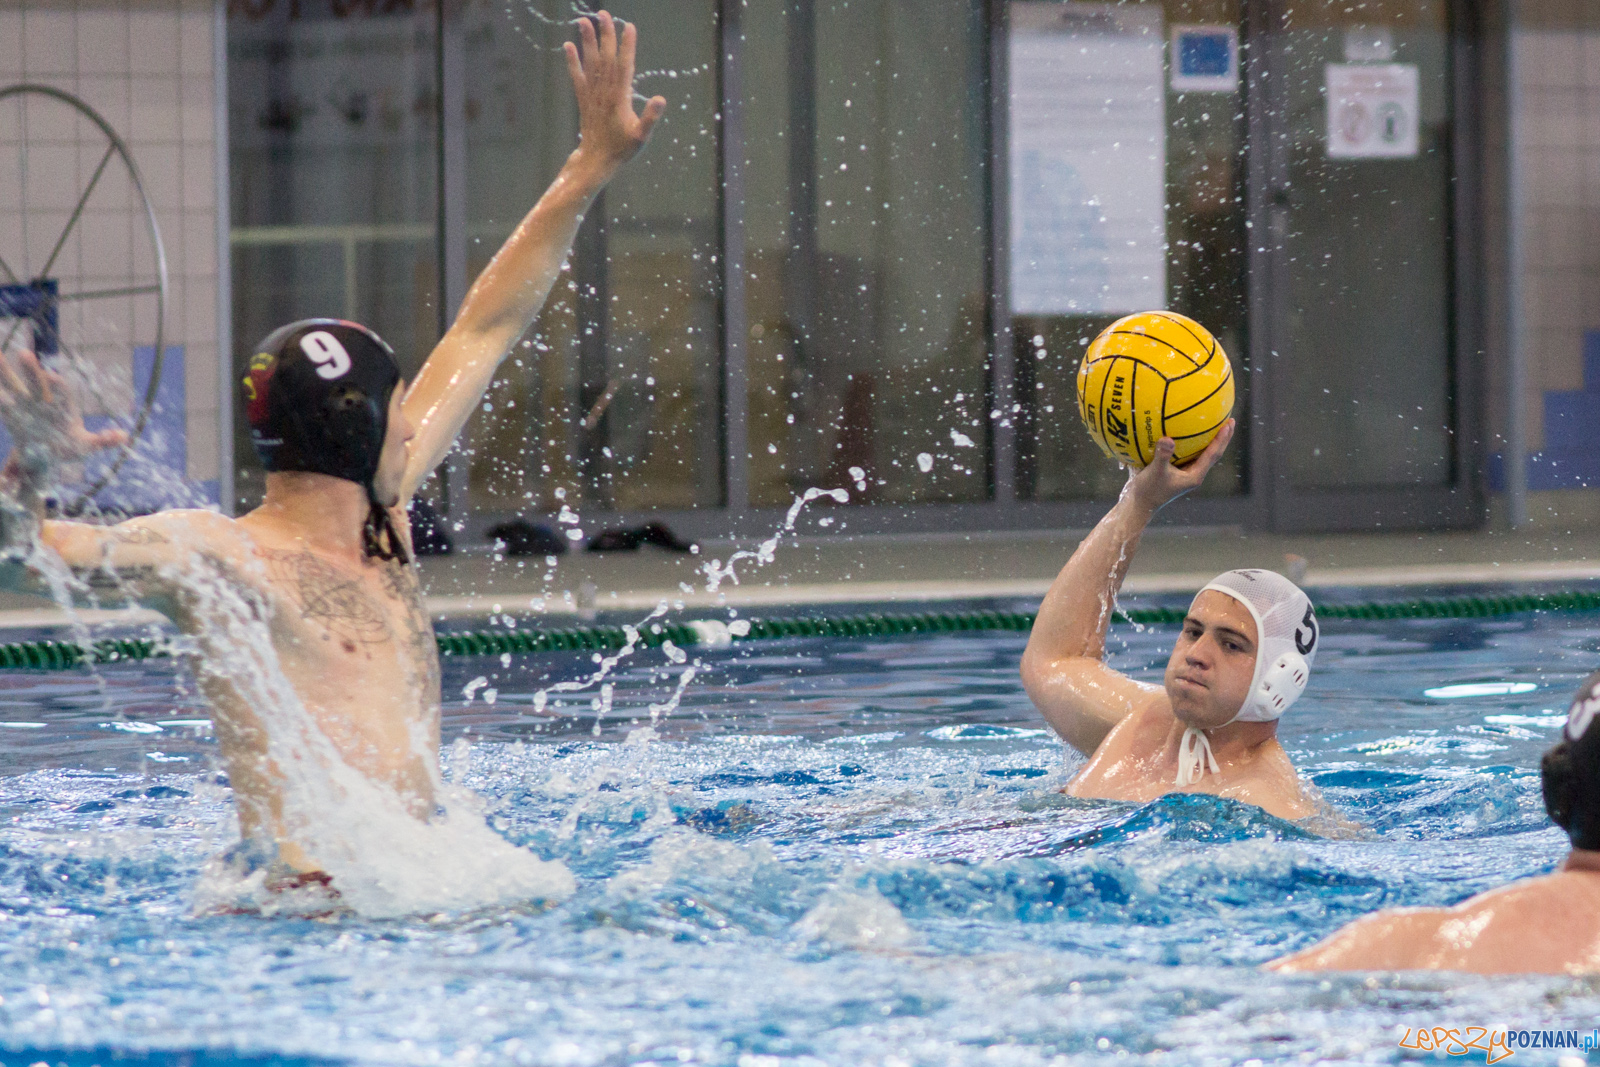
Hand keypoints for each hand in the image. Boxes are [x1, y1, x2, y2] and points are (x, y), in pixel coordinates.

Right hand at [0, 350, 127, 497]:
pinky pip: (1, 402)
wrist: (47, 456)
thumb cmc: (70, 447)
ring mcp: (25, 404)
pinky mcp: (11, 414)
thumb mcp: (87, 446)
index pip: (61, 389)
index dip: (57, 384)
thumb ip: (103, 441)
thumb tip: (124, 436)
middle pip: (37, 381)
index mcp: (63, 402)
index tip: (52, 379)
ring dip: (4, 372)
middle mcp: (43, 398)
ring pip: (14, 385)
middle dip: (30, 369)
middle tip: (23, 353)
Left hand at [565, 12, 666, 173]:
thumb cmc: (622, 150)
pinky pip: (577, 77)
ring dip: (587, 41)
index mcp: (620, 98)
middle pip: (605, 58)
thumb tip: (662, 99)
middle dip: (605, 35)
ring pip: (590, 63)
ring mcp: (592, 95)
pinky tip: (568, 46)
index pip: (625, 66)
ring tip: (583, 20)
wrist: (596, 161)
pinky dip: (572, 61)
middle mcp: (604, 92)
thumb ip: (651, 118)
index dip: (627, 45)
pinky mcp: (584, 100)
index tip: (628, 26)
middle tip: (604, 13)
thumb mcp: (642, 137)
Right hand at [1122, 418, 1234, 514]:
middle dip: (1223, 438)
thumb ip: (1162, 456)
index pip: (1213, 455)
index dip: (1222, 439)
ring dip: (1210, 439)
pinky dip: (1192, 442)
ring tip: (1214, 422)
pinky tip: (1186, 431)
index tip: (1229, 424)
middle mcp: (1193, 474)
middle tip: (1230, 420)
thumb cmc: (1149, 490)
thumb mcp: (1155, 472)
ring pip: (1203, 453)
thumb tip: (1168, 438)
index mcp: (1195, 475)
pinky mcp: (1177, 471)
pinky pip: (1188, 453)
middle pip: (1214, 453)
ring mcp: (1186, 472)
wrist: (1139, 504)